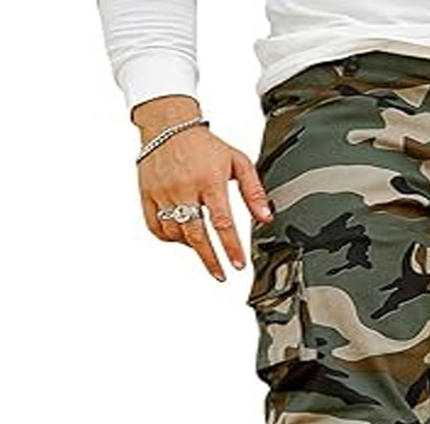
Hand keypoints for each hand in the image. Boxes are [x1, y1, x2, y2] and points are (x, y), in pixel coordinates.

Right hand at [134, 96, 272, 280]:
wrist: (168, 124)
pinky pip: (155, 227)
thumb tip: (266, 218)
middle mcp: (183, 188)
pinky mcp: (147, 194)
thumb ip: (254, 192)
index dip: (231, 247)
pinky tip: (183, 238)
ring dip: (192, 247)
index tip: (238, 265)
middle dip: (210, 259)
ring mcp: (162, 192)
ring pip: (175, 233)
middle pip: (196, 234)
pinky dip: (170, 238)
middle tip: (221, 275)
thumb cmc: (206, 145)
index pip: (222, 222)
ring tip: (205, 249)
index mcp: (209, 180)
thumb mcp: (239, 162)